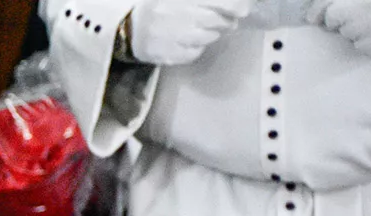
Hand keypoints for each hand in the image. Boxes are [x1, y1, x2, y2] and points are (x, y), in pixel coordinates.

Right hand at [129, 0, 255, 64]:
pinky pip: (195, 52)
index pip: (220, 2)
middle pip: (217, 20)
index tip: (243, 9)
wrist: (128, 30)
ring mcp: (173, 36)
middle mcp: (178, 14)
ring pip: (208, 37)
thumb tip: (237, 5)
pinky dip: (196, 48)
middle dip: (226, 22)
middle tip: (227, 21)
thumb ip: (206, 0)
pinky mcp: (169, 55)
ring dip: (211, 34)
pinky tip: (187, 41)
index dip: (235, 5)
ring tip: (201, 30)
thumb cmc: (159, 7)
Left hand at [306, 0, 370, 54]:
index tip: (312, 17)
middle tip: (353, 14)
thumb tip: (321, 9)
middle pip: (334, 19)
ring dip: (353, 29)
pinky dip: (365, 40)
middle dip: (338, 18)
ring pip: (347, 33)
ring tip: (370, 20)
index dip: (316, 10)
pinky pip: (360, 46)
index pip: (327, 2)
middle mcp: (365, 6)